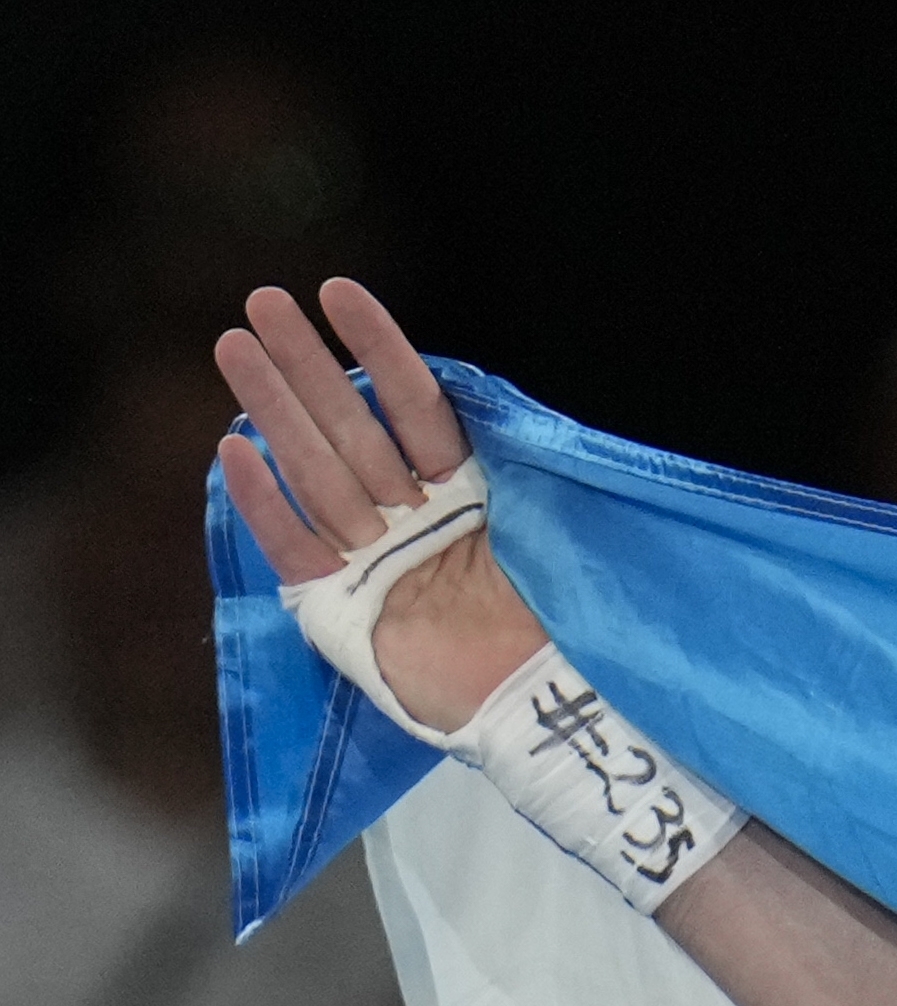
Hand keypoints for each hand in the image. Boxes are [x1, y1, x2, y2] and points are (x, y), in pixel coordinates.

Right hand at [212, 279, 550, 730]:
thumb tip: (477, 401)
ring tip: (235, 346)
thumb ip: (508, 475)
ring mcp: (371, 561)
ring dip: (275, 409)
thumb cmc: (553, 631)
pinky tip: (234, 451)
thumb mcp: (543, 536)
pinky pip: (295, 548)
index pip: (416, 408)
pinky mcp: (338, 610)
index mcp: (462, 500)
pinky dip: (267, 503)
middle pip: (353, 428)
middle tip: (262, 302)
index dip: (382, 352)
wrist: (537, 714)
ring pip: (316, 470)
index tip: (341, 291)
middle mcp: (410, 521)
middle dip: (308, 365)